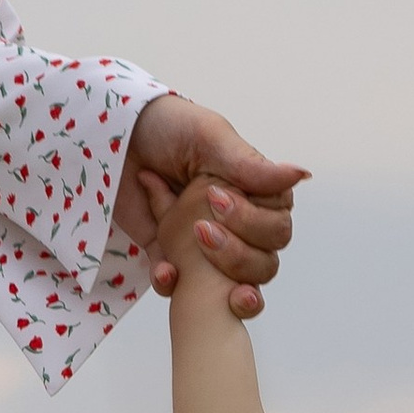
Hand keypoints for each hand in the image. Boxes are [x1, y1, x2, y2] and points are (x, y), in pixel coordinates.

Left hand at [117, 97, 308, 314]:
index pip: (276, 229)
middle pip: (262, 263)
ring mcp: (205, 244)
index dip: (253, 225)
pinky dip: (173, 285)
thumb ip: (251, 166)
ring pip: (231, 285)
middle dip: (236, 256)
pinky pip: (181, 287)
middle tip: (201, 231)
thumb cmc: (168, 126)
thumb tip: (302, 174)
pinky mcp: (170, 256)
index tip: (216, 201)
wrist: (111, 134)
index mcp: (255, 194)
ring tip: (187, 260)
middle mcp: (238, 223)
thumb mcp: (210, 139)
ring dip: (216, 280)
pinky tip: (164, 272)